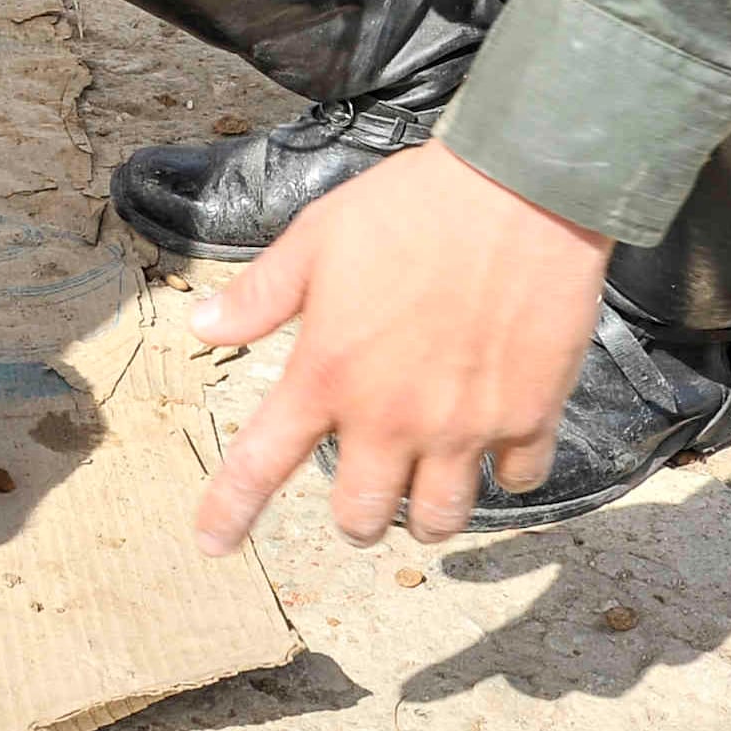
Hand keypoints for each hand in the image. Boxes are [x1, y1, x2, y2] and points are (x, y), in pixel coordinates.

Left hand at [187, 139, 611, 553]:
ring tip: (428, 483)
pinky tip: (498, 442)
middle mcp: (390, 415)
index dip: (230, 512)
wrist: (520, 186)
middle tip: (365, 490)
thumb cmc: (413, 204)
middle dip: (357, 516)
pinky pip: (516, 481)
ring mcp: (462, 424)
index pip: (260, 464)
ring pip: (438, 520)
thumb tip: (202, 326)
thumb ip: (262, 294)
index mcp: (327, 373)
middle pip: (362, 517)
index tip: (213, 544)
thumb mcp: (318, 236)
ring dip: (426, 513)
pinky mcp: (527, 416)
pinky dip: (504, 473)